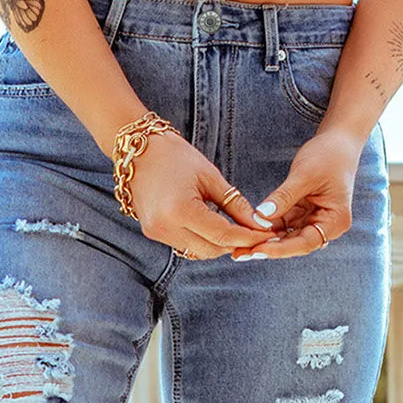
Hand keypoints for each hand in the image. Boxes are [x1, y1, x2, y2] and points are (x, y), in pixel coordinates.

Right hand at [127, 130, 272, 258]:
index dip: (247, 237)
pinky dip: (201, 240)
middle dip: (234, 244)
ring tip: (234, 229)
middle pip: (211, 250)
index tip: (265, 233)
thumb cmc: (175, 156)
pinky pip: (185, 246)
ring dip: (217, 244)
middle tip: (252, 232)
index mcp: (180, 210)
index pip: (222, 234)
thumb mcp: (210, 176)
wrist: (136, 151)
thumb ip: (235, 204)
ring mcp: (156, 233)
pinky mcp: (153, 233)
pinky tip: (211, 227)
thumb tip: (259, 224)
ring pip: (198, 252)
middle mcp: (165, 228)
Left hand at [235, 126, 365, 260]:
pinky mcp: (303, 214)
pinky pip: (283, 225)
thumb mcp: (304, 174)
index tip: (257, 250)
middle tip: (240, 254)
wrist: (338, 141)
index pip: (305, 242)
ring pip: (286, 237)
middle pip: (294, 244)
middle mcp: (326, 226)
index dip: (280, 249)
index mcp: (335, 221)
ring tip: (239, 248)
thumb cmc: (328, 155)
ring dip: (264, 241)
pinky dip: (266, 228)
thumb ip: (283, 197)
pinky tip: (247, 232)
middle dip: (267, 248)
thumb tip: (260, 216)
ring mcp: (314, 220)